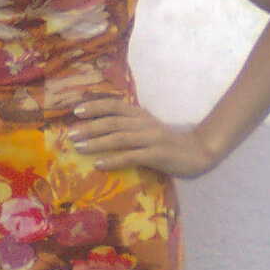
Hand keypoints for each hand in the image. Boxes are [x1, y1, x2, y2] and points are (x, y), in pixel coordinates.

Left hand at [67, 97, 216, 178]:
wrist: (198, 152)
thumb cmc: (168, 142)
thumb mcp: (148, 128)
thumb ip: (129, 125)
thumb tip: (101, 127)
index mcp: (141, 115)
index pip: (115, 105)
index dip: (95, 106)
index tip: (76, 111)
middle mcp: (144, 123)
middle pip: (112, 122)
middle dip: (90, 127)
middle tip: (71, 134)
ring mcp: (151, 138)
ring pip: (119, 138)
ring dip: (97, 143)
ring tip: (79, 148)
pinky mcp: (157, 155)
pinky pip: (131, 156)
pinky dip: (113, 160)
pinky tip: (99, 164)